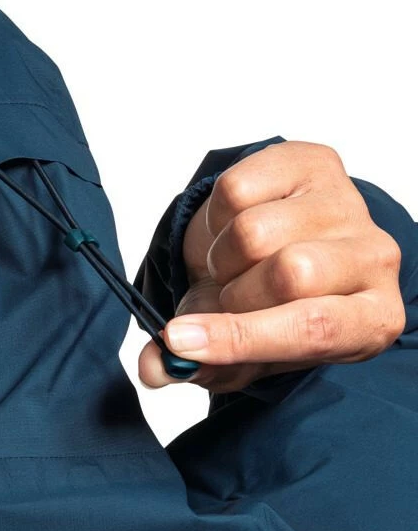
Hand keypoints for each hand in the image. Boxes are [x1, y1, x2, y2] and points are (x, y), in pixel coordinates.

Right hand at [138, 140, 405, 390]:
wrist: (267, 259)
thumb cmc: (262, 313)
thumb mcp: (233, 357)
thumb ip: (194, 368)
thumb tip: (156, 367)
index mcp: (368, 321)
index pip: (314, 328)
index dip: (240, 337)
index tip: (178, 340)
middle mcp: (375, 259)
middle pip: (288, 272)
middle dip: (233, 294)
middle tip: (226, 299)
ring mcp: (348, 205)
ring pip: (255, 232)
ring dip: (221, 257)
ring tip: (231, 266)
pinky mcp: (315, 162)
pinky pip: (237, 188)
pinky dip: (215, 217)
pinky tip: (232, 228)